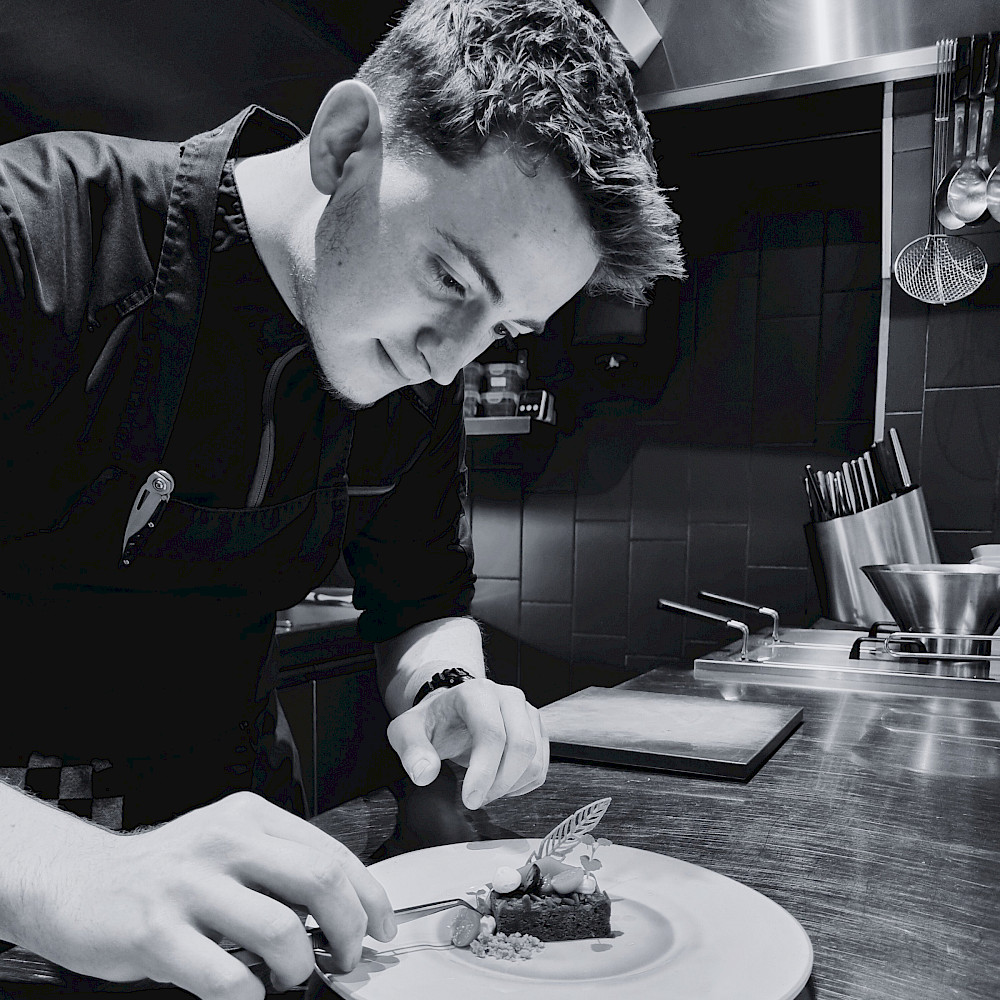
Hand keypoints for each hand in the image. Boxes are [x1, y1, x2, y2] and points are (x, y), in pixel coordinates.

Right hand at [24, 792, 394, 998]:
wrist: (80, 882)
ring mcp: (189, 884)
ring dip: (299, 966)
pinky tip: (245, 992)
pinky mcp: (155, 931)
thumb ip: (280, 868)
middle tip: (345, 957)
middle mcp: (224, 840)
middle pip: (319, 881)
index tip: (382, 928)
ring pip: (280, 930)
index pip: (332, 853)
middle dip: (348, 930)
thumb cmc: (167, 873)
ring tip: (288, 975)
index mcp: (250, 817)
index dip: (370, 898)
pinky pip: (225, 976)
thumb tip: (345, 910)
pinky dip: (248, 995)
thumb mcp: (228, 847)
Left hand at [386, 678, 548, 809]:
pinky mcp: (537, 729)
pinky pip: (541, 766)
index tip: (470, 799)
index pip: (492, 734)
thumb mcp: (408, 732)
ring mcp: (526, 712)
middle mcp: (508, 697)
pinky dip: (522, 785)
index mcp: (477, 693)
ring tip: (484, 790)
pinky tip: (499, 783)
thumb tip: (425, 773)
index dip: (484, 772)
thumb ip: (413, 751)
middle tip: (476, 799)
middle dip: (500, 783)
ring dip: (511, 786)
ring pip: (535, 759)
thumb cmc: (432, 721)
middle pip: (521, 746)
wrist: (450, 711)